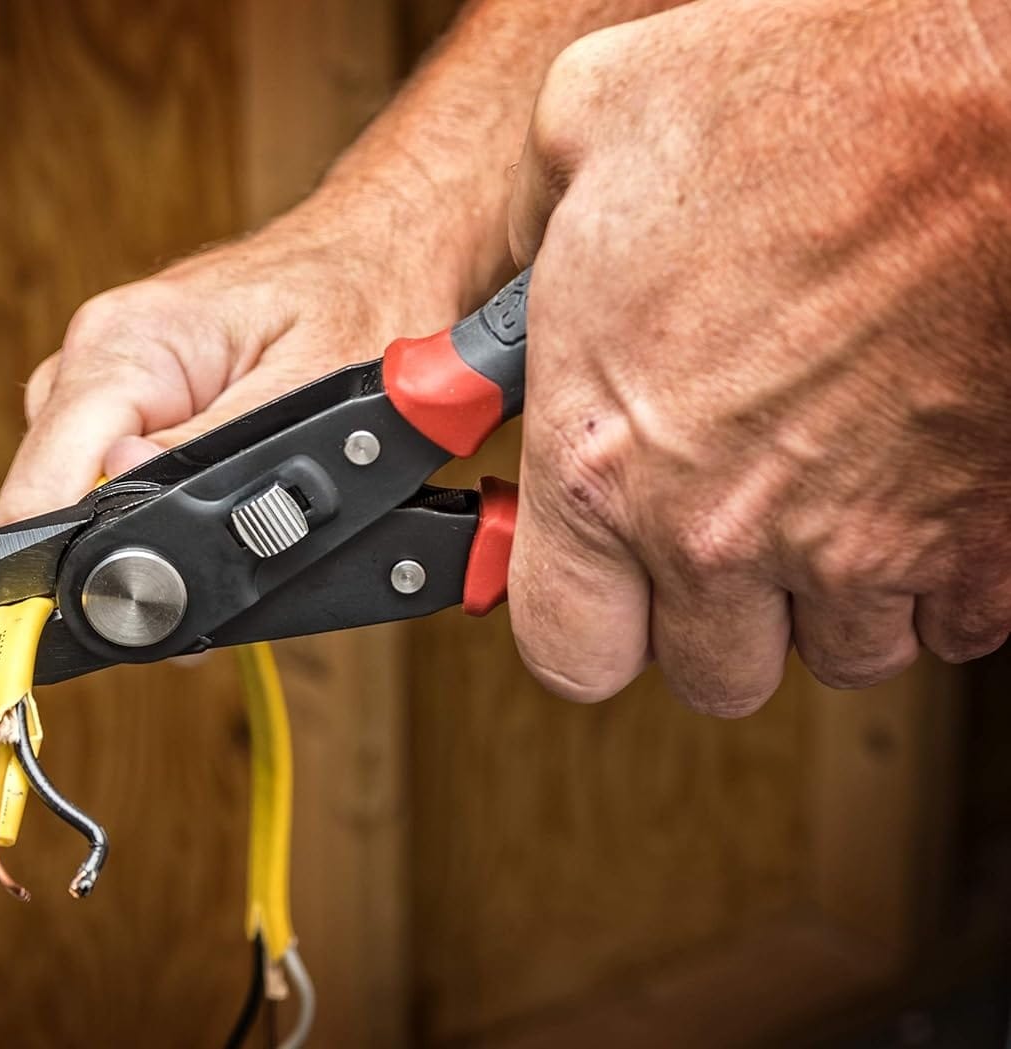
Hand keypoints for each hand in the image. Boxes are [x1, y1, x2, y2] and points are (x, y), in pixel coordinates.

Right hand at [0, 197, 463, 524]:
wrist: (376, 247)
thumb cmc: (358, 296)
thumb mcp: (310, 387)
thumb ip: (211, 446)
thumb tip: (121, 485)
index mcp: (125, 342)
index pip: (44, 478)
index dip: (78, 557)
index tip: (141, 594)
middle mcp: (98, 348)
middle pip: (50, 489)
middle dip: (118, 543)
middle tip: (219, 553)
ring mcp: (106, 366)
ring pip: (74, 482)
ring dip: (138, 516)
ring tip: (233, 502)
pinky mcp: (126, 384)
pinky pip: (106, 459)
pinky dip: (152, 490)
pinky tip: (213, 479)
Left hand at [505, 0, 1010, 713]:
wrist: (985, 100)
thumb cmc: (804, 100)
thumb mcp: (594, 128)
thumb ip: (541, 225)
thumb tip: (532, 250)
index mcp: (601, 454)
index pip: (567, 648)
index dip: (585, 616)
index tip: (601, 579)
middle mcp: (717, 529)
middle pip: (710, 668)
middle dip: (711, 609)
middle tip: (719, 523)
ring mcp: (857, 550)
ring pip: (835, 652)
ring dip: (822, 592)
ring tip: (822, 491)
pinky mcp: (978, 544)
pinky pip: (949, 626)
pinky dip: (932, 580)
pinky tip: (909, 491)